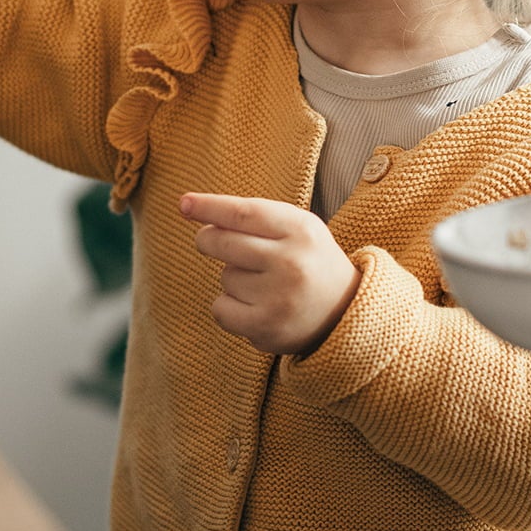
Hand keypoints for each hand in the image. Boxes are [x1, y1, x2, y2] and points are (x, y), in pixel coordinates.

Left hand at [183, 194, 361, 354]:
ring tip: (265, 286)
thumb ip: (252, 217)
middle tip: (212, 241)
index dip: (208, 207)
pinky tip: (255, 307)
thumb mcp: (296, 229)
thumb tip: (190, 207)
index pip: (243, 212)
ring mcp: (279, 297)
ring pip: (224, 277)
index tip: (184, 203)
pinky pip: (220, 308)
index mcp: (301, 230)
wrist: (346, 314)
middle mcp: (291, 262)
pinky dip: (229, 307)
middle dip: (208, 239)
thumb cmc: (309, 262)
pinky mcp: (267, 327)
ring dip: (233, 279)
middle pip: (222, 242)